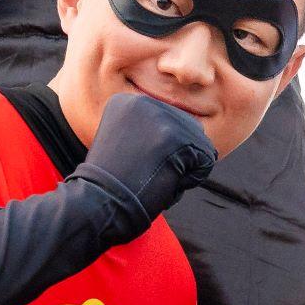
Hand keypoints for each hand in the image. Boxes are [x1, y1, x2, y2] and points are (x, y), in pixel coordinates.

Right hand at [78, 90, 217, 222]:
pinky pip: (206, 159)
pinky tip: (163, 182)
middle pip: (189, 130)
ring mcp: (160, 117)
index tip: (132, 163)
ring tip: (153, 177)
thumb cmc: (114, 186)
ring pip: (200, 144)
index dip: (161, 154)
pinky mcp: (176, 136)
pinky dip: (190, 179)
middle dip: (177, 159)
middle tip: (144, 172)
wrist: (98, 203)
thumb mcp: (127, 144)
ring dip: (183, 169)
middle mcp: (144, 101)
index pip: (170, 124)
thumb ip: (153, 132)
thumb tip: (195, 128)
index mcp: (128, 102)